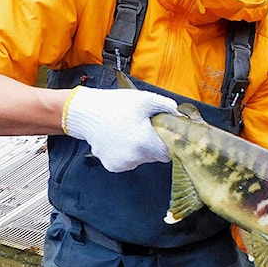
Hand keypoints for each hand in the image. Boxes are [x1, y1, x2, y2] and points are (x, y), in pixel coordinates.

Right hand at [62, 85, 178, 171]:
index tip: (162, 133)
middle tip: (143, 128)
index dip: (168, 143)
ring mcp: (122, 164)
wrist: (86, 112)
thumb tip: (181, 115)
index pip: (168, 152)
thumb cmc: (116, 105)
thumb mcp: (145, 99)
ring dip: (139, 149)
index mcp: (145, 143)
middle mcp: (134, 158)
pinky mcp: (112, 167)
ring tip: (129, 131)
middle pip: (154, 156)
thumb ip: (167, 106)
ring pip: (141, 159)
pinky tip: (119, 139)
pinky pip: (127, 162)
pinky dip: (126, 153)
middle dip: (153, 144)